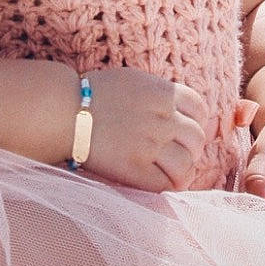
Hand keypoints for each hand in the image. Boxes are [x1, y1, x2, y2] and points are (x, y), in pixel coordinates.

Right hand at [81, 66, 208, 191]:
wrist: (65, 110)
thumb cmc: (94, 94)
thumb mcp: (134, 81)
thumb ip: (160, 93)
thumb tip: (181, 111)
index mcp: (163, 93)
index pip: (199, 109)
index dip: (196, 120)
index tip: (185, 128)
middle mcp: (162, 118)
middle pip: (197, 137)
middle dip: (191, 146)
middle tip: (176, 151)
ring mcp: (150, 144)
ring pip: (187, 162)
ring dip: (184, 167)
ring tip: (171, 168)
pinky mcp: (136, 168)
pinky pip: (168, 183)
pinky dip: (172, 185)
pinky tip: (165, 181)